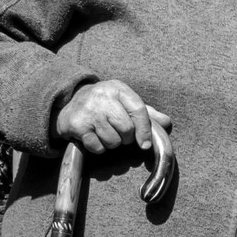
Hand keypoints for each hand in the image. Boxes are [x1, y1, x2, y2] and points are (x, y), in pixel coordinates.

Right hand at [54, 80, 171, 155]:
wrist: (69, 100)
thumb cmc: (105, 103)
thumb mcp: (125, 101)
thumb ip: (147, 113)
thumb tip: (166, 122)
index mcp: (118, 89)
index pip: (139, 110)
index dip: (145, 130)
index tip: (145, 144)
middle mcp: (102, 97)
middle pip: (127, 129)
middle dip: (126, 137)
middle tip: (118, 132)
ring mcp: (88, 111)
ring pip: (113, 141)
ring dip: (111, 143)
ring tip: (104, 132)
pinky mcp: (76, 125)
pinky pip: (97, 147)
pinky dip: (98, 147)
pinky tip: (92, 136)